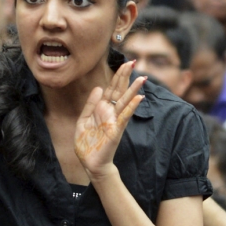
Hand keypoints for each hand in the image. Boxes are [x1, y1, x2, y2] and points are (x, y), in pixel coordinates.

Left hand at [74, 61, 145, 179]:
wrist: (90, 163)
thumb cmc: (87, 144)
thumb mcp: (83, 120)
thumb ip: (90, 105)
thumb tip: (99, 87)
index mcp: (102, 109)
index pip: (111, 89)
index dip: (117, 76)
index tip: (124, 63)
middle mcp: (110, 113)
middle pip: (119, 91)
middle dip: (125, 76)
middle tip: (134, 61)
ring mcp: (115, 121)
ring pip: (125, 101)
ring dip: (134, 89)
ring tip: (142, 77)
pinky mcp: (116, 130)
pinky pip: (125, 116)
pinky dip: (132, 107)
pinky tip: (139, 98)